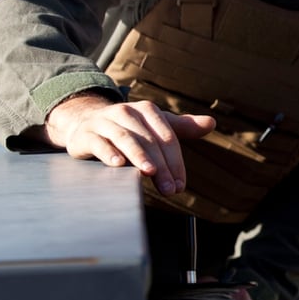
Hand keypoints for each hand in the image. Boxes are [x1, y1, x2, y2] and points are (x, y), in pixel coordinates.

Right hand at [44, 93, 215, 194]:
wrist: (86, 122)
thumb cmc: (129, 128)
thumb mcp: (156, 126)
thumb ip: (183, 127)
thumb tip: (211, 123)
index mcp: (147, 110)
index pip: (167, 138)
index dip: (176, 161)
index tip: (181, 185)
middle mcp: (126, 112)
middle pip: (149, 141)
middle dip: (162, 166)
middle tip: (170, 189)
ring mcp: (105, 122)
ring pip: (125, 139)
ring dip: (139, 156)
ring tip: (150, 173)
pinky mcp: (87, 134)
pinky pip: (99, 142)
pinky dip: (108, 152)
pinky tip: (117, 164)